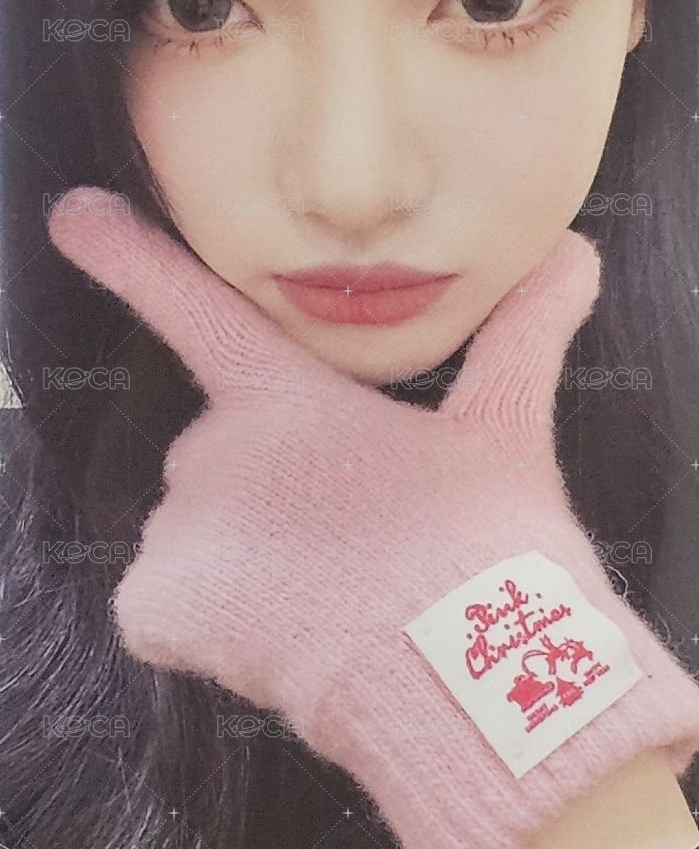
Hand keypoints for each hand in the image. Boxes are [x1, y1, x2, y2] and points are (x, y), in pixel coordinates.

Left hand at [48, 187, 698, 848]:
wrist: (462, 675)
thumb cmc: (481, 547)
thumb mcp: (505, 431)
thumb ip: (524, 335)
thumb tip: (574, 253)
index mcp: (286, 396)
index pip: (192, 305)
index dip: (127, 255)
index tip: (75, 214)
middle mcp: (214, 445)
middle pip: (221, 457)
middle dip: (272, 493)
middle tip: (348, 541)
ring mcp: (177, 525)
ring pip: (195, 532)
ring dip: (245, 559)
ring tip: (324, 596)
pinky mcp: (155, 601)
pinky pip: (158, 599)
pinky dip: (201, 618)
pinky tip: (272, 632)